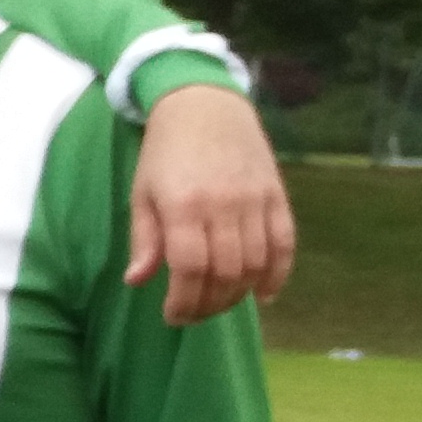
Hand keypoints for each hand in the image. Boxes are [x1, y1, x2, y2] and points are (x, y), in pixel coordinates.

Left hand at [130, 84, 295, 320]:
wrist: (205, 105)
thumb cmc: (166, 153)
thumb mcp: (142, 194)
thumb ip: (144, 240)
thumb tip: (137, 282)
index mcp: (183, 206)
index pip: (189, 269)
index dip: (183, 301)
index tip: (173, 316)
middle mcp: (223, 205)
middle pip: (225, 273)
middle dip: (209, 305)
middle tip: (194, 314)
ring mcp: (255, 200)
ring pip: (255, 263)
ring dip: (238, 294)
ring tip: (219, 303)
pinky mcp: (276, 195)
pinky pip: (284, 243)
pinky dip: (277, 274)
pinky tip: (263, 294)